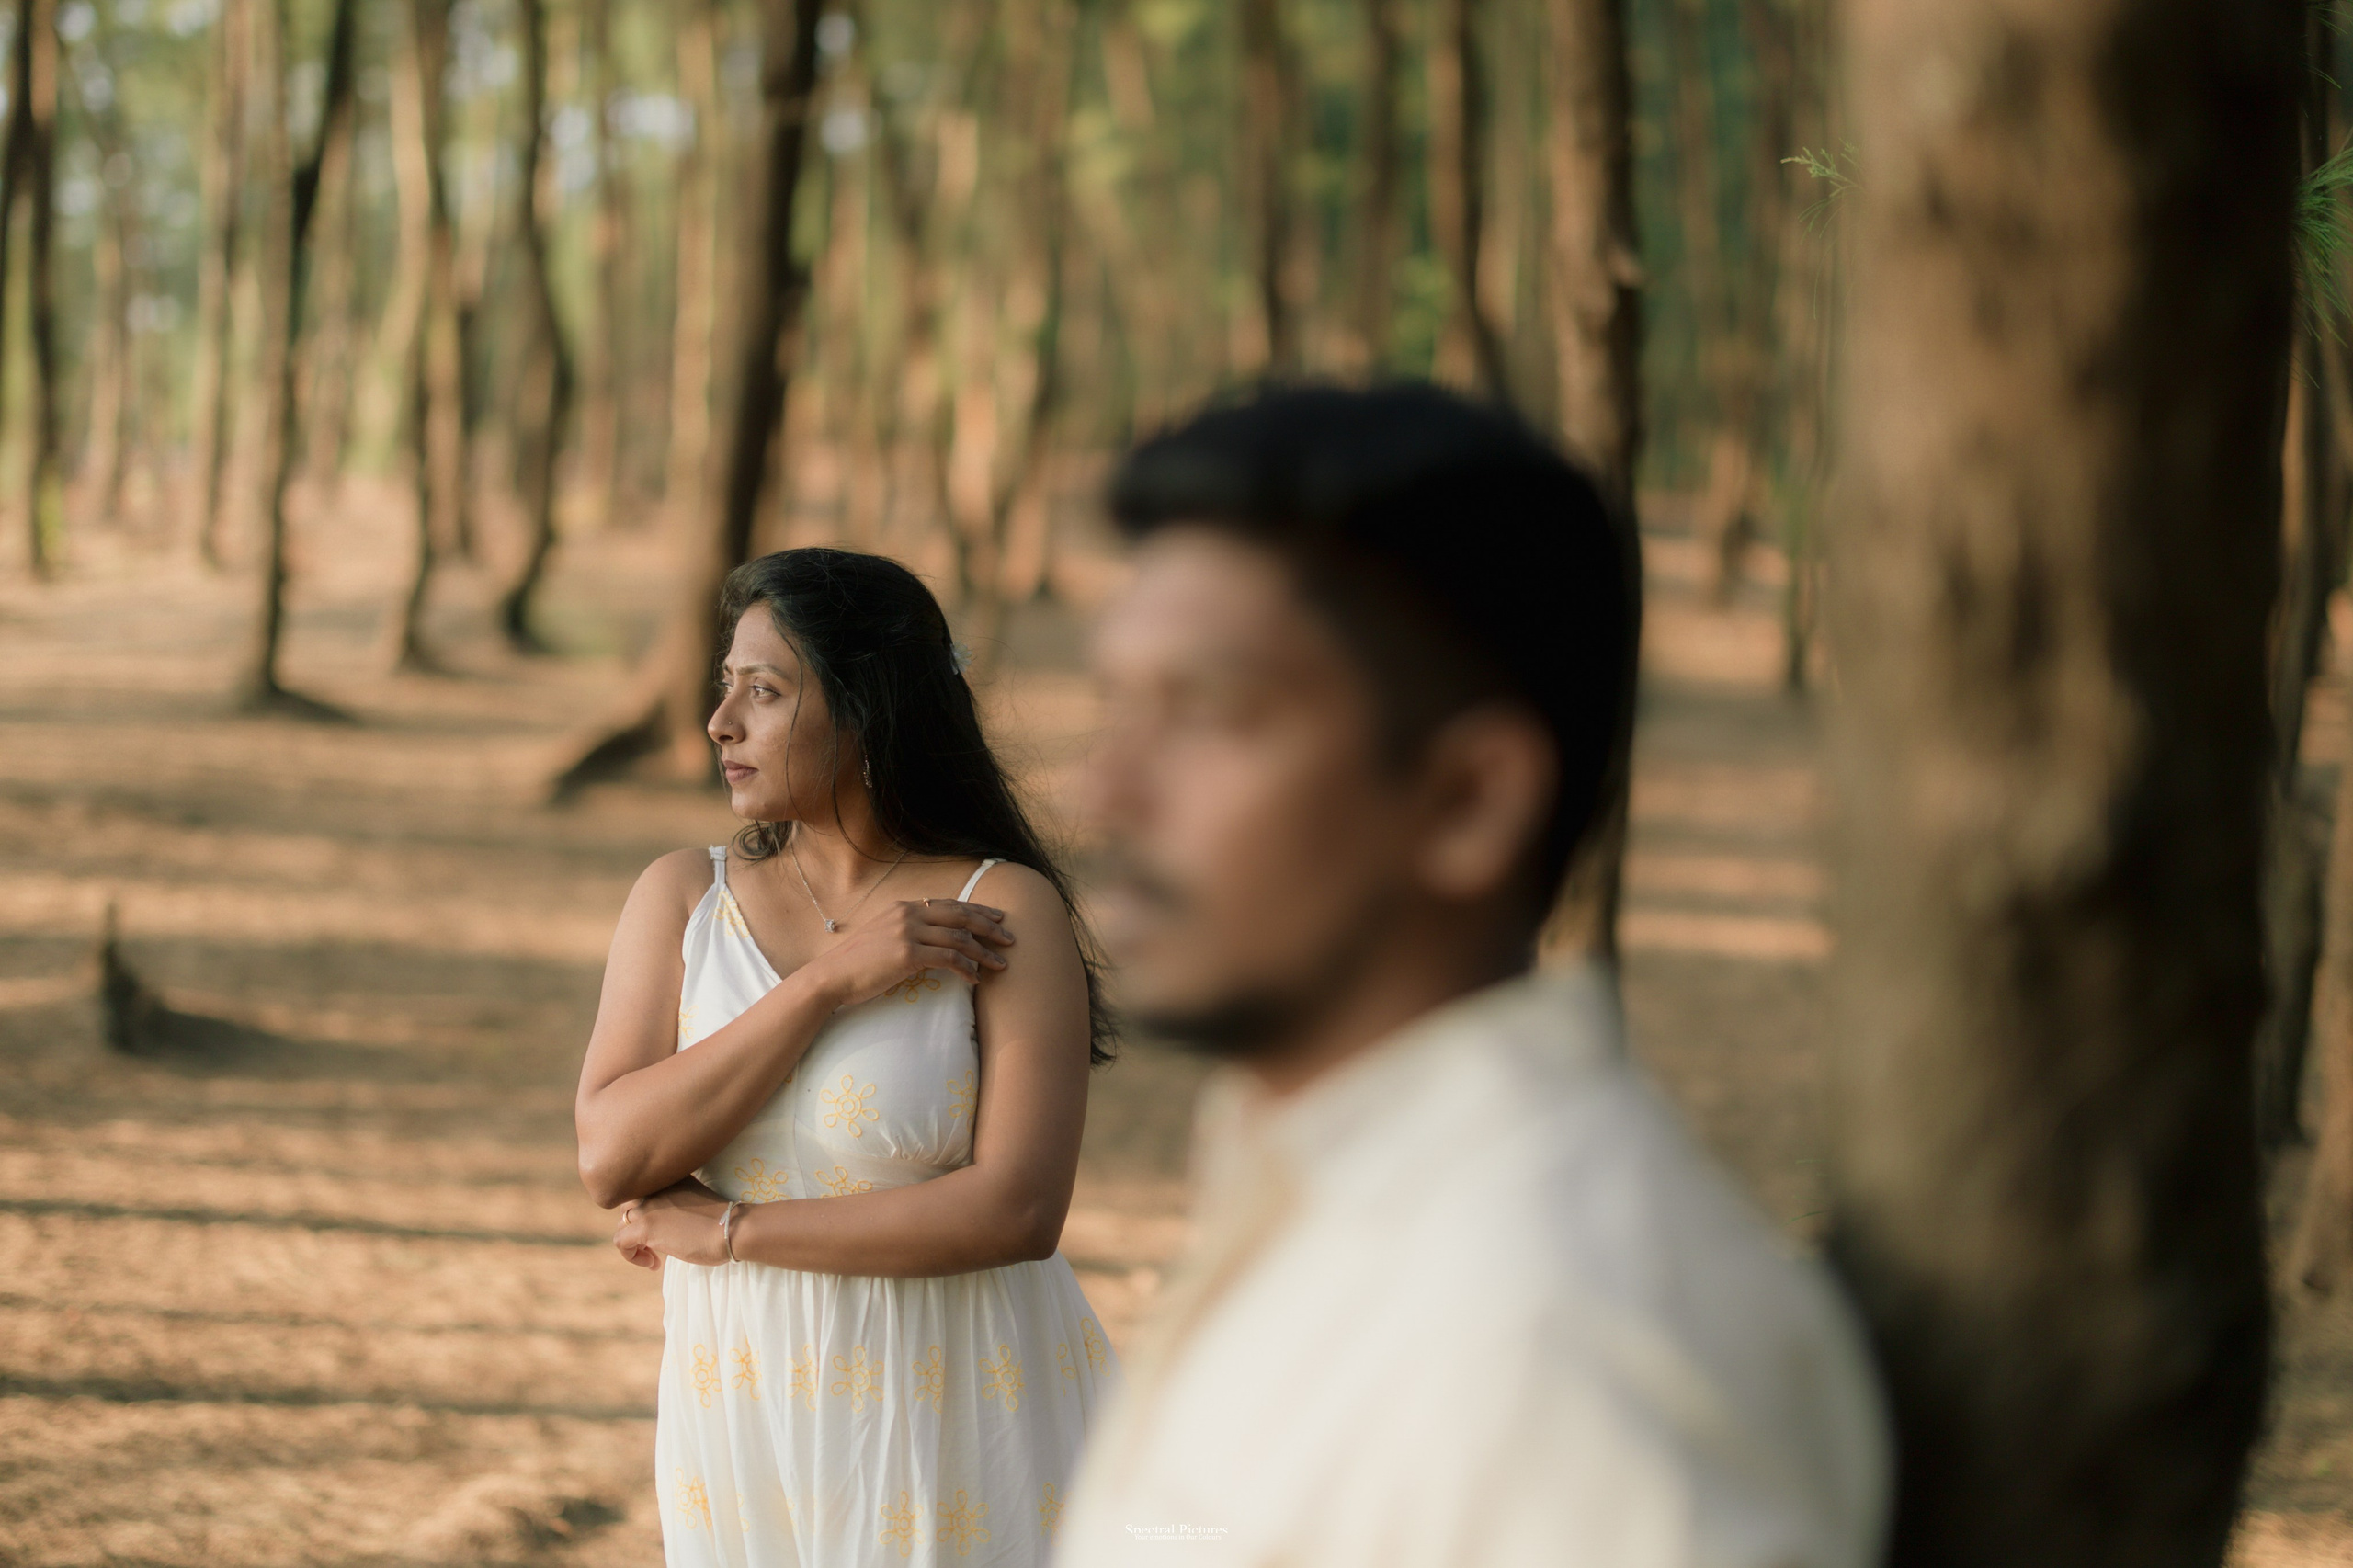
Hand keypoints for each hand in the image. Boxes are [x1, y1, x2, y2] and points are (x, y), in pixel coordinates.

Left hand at [613, 1176, 730, 1269]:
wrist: (731, 1229)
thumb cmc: (724, 1221)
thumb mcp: (696, 1200)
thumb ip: (677, 1204)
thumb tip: (664, 1223)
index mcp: (669, 1178)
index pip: (642, 1192)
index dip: (647, 1214)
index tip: (664, 1231)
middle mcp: (654, 1187)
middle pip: (627, 1207)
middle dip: (637, 1227)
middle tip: (655, 1246)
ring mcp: (648, 1206)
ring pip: (622, 1224)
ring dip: (634, 1243)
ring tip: (654, 1257)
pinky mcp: (644, 1227)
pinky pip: (620, 1241)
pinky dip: (631, 1256)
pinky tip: (652, 1264)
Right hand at [805, 896, 1014, 1004]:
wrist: (832, 976)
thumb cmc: (857, 964)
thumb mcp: (883, 937)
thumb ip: (908, 932)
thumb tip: (934, 940)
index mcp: (904, 907)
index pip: (949, 904)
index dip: (977, 910)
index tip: (997, 918)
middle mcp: (908, 914)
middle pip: (961, 915)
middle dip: (990, 926)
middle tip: (1010, 938)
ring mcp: (908, 932)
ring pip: (959, 938)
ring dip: (985, 952)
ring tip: (1002, 964)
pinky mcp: (908, 954)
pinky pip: (948, 958)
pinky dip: (966, 968)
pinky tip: (975, 979)